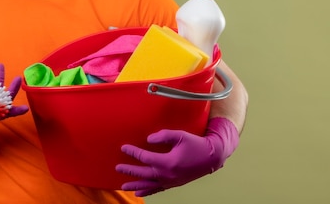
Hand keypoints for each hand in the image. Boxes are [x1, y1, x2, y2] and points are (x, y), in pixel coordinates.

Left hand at [115, 117, 238, 196]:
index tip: (124, 147)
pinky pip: (158, 189)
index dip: (133, 152)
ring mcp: (170, 181)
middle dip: (130, 170)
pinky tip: (139, 194)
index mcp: (167, 162)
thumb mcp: (180, 135)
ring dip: (135, 185)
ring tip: (123, 186)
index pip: (145, 157)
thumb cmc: (195, 144)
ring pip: (149, 185)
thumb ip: (163, 136)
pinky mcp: (174, 184)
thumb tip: (148, 140)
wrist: (211, 157)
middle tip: (118, 168)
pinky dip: (148, 192)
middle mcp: (167, 174)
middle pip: (144, 173)